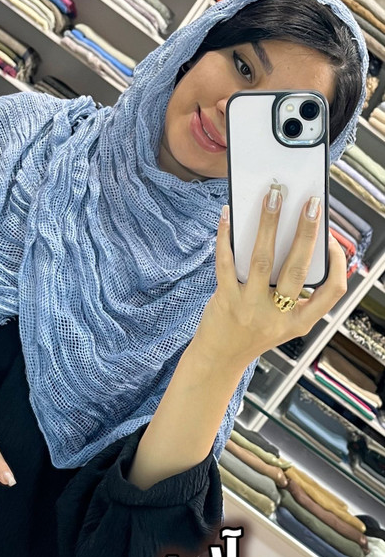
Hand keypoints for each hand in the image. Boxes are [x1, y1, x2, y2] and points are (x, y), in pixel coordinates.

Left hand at [193, 189, 347, 365]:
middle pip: (298, 269)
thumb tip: (291, 239)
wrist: (218, 359)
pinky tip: (227, 216)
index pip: (332, 292)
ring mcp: (250, 308)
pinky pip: (226, 263)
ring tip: (273, 197)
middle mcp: (278, 316)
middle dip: (307, 232)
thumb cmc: (252, 332)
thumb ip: (291, 291)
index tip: (334, 240)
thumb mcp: (281, 321)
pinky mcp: (225, 300)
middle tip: (312, 203)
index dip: (338, 265)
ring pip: (263, 260)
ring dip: (269, 224)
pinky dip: (226, 237)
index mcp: (299, 322)